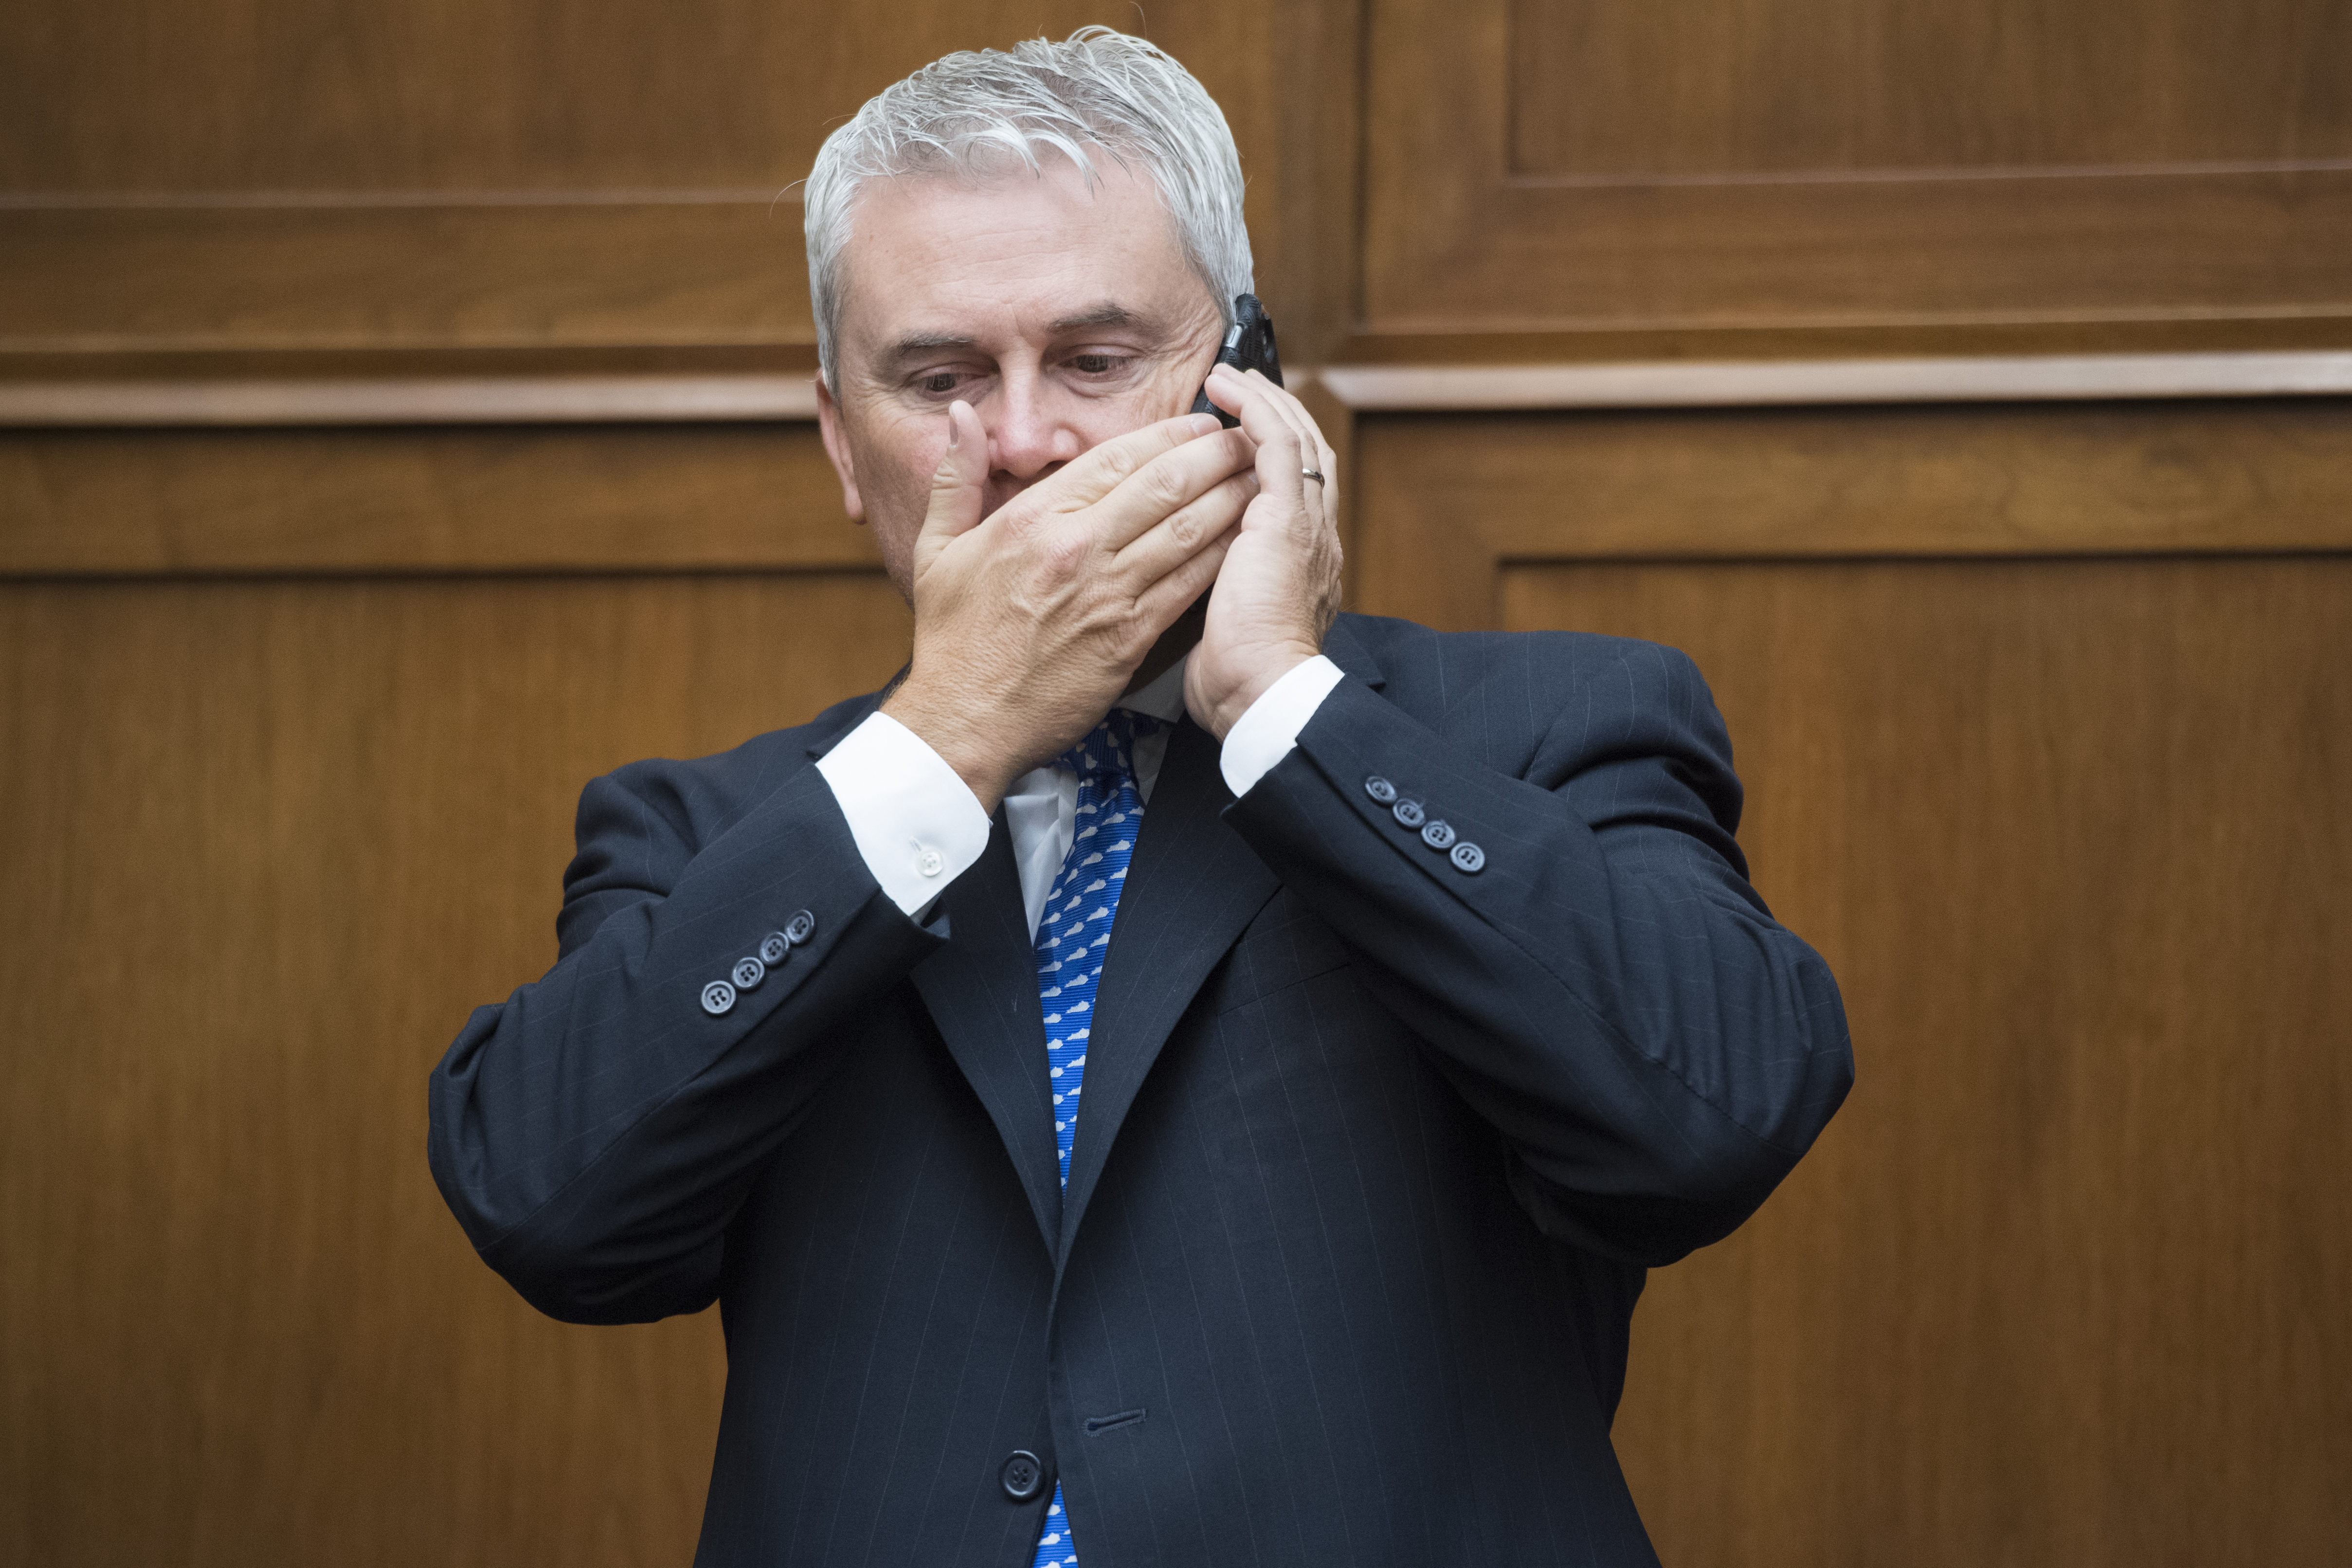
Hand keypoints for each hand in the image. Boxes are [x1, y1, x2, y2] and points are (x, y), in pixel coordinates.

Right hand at [882, 400, 1255, 810]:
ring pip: (1186, 529)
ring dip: (1230, 497)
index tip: (1200, 422)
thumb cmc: (952, 639)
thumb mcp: (937, 548)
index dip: (1167, 434)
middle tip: (1246, 440)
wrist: (966, 720)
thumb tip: (962, 415)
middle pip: (1163, 484)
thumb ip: (956, 476)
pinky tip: (1246, 539)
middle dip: (1213, 455)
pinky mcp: (1130, 638)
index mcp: (1034, 518)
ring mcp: (1108, 593)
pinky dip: (1221, 555)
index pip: (1115, 458)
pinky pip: (1187, 584)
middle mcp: (1077, 547)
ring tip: (1260, 476)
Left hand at [1185, 365, 1343, 739]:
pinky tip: (1228, 389)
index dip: (1268, 460)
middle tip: (1240, 390)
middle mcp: (1313, 538)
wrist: (1262, 696)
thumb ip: (1222, 589)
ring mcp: (1304, 523)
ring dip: (1262, 403)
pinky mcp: (1287, 514)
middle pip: (1303, 458)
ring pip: (1293, 441)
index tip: (1238, 439)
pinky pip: (1276, 442)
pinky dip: (1254, 409)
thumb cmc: (1239, 680)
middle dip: (1274, 418)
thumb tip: (1187, 577)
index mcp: (1301, 566)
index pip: (1292, 495)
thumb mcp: (1230, 624)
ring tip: (1230, 379)